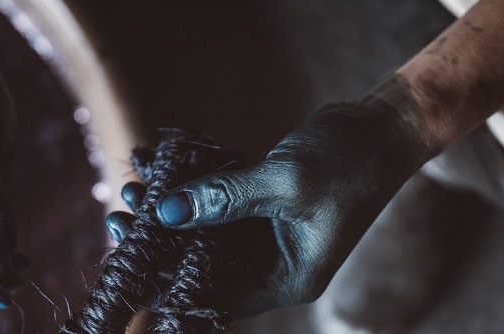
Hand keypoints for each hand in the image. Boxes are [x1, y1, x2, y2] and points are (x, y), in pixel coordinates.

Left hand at [144, 93, 430, 317]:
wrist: (382, 128)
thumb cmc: (349, 161)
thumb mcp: (286, 182)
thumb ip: (225, 198)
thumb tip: (167, 212)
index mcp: (287, 278)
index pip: (218, 296)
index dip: (170, 283)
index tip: (129, 260)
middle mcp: (275, 264)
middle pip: (206, 265)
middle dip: (164, 242)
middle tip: (121, 216)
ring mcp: (270, 235)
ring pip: (209, 233)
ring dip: (174, 212)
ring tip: (134, 189)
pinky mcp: (265, 207)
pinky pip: (220, 205)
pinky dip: (194, 191)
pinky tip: (162, 172)